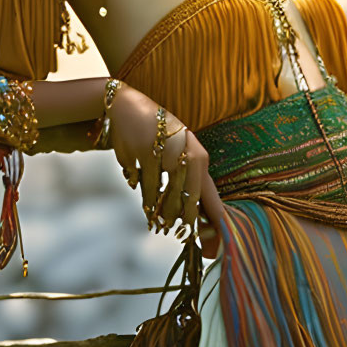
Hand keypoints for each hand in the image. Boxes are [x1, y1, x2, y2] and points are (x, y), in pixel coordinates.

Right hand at [107, 84, 220, 237]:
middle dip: (184, 222)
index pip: (209, 194)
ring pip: (166, 197)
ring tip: (158, 224)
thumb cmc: (158, 136)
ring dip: (161, 213)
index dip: (212, 218)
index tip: (216, 239)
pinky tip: (146, 205)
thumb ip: (185, 181)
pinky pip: (148, 186)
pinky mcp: (148, 154)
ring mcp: (169, 154)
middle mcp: (189, 156)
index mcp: (199, 158)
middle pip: (190, 200)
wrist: (130, 107)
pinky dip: (146, 198)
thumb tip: (187, 217)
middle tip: (178, 235)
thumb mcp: (177, 155)